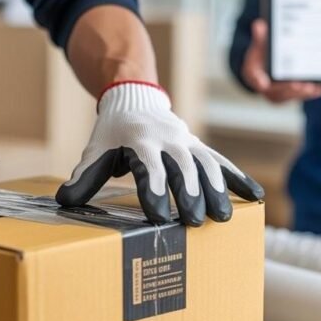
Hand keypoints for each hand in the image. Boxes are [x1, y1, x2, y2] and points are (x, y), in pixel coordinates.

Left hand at [56, 82, 264, 225]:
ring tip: (224, 218)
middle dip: (189, 195)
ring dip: (217, 190)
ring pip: (207, 165)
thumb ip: (85, 176)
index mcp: (139, 140)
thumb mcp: (96, 149)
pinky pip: (222, 162)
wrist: (135, 98)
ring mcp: (187, 141)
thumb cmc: (113, 132)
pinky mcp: (200, 146)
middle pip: (182, 167)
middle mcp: (167, 139)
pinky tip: (256, 198)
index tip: (156, 216)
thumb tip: (65, 202)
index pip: (148, 166)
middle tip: (194, 222)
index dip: (152, 190)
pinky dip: (239, 178)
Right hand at [241, 20, 320, 102]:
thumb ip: (260, 37)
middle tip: (298, 85)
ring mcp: (277, 94)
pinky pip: (299, 96)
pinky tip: (319, 89)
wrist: (264, 67)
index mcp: (253, 75)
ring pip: (288, 96)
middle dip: (287, 89)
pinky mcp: (289, 96)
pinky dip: (309, 94)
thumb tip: (258, 25)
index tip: (264, 83)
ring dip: (300, 93)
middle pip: (275, 92)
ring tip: (311, 87)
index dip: (259, 81)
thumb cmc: (261, 55)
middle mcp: (265, 89)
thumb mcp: (259, 45)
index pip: (255, 78)